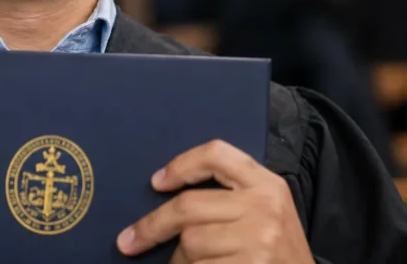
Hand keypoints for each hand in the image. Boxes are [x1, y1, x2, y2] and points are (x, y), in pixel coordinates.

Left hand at [117, 140, 312, 263]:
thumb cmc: (278, 252)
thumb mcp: (266, 212)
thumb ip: (230, 197)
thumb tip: (166, 193)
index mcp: (266, 183)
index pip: (216, 154)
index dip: (181, 165)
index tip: (156, 183)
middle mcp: (264, 207)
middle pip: (188, 207)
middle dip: (152, 227)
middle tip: (128, 241)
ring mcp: (259, 241)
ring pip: (189, 244)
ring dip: (177, 261)